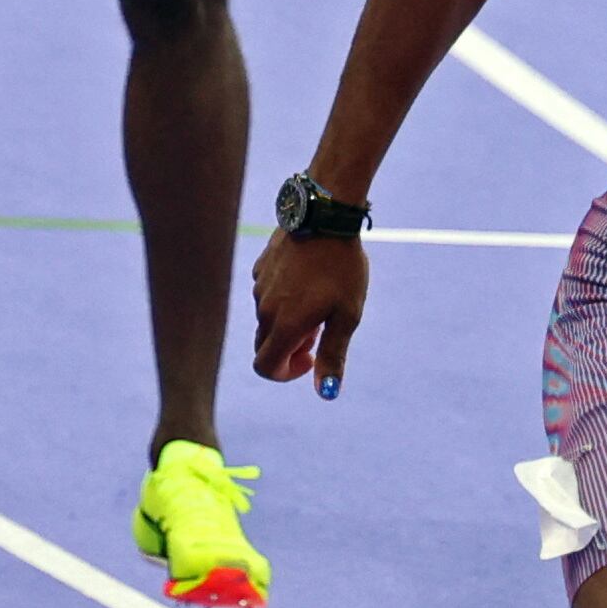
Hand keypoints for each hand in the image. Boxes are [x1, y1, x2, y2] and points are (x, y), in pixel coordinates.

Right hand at [250, 226, 369, 398]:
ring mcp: (259, 286)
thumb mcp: (346, 316)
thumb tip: (326, 392)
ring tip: (319, 298)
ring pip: (267, 317)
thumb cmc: (342, 268)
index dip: (285, 373)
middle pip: (265, 345)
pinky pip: (267, 293)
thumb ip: (333, 355)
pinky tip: (308, 278)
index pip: (265, 367)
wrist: (326, 215)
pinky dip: (283, 298)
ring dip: (288, 321)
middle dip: (289, 347)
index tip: (311, 358)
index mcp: (284, 325)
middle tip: (319, 328)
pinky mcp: (261, 266)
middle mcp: (264, 308)